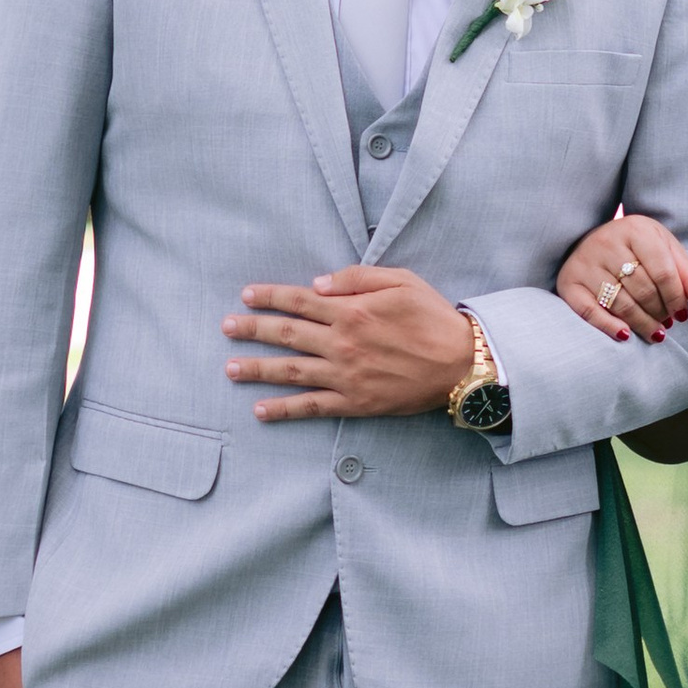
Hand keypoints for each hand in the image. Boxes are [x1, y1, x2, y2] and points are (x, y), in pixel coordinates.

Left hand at [222, 267, 476, 421]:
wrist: (461, 364)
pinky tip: (261, 410)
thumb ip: (358, 277)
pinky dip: (285, 410)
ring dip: (257, 370)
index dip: (270, 297)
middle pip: (287, 334)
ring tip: (230, 368)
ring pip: (291, 371)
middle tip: (226, 327)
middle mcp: (342, 343)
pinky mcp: (355, 403)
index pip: (299, 302)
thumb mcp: (402, 281)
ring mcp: (346, 376)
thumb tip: (317, 284)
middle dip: (252, 330)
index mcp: (352, 311)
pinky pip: (313, 407)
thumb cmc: (434, 318)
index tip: (246, 295)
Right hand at [556, 215, 687, 346]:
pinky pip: (589, 311)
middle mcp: (606, 241)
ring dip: (640, 323)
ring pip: (619, 302)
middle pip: (642, 289)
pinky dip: (608, 326)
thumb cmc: (637, 249)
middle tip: (666, 325)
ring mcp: (584, 262)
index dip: (677, 298)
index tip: (682, 315)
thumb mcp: (666, 253)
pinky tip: (625, 336)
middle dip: (659, 312)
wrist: (594, 239)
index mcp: (636, 228)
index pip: (664, 272)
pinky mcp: (569, 282)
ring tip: (654, 332)